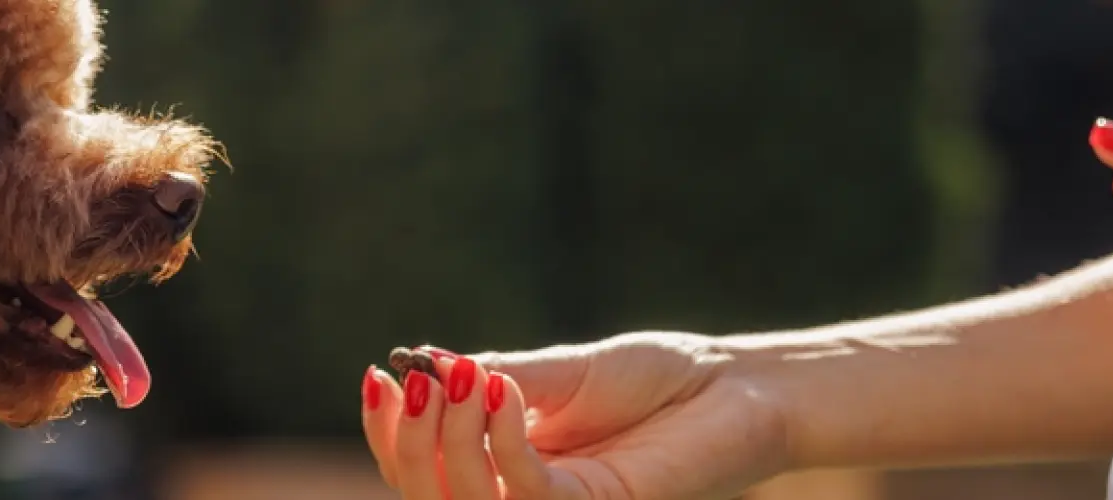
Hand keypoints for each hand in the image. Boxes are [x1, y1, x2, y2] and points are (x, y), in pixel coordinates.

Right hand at [359, 332, 790, 498]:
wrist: (737, 386)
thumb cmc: (657, 376)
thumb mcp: (560, 369)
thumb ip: (494, 378)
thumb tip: (420, 365)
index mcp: (505, 461)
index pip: (421, 467)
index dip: (387, 432)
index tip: (375, 376)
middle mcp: (522, 494)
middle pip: (428, 495)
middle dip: (406, 442)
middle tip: (416, 383)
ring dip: (452, 438)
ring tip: (470, 378)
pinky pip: (527, 493)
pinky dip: (503, 441)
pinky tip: (505, 390)